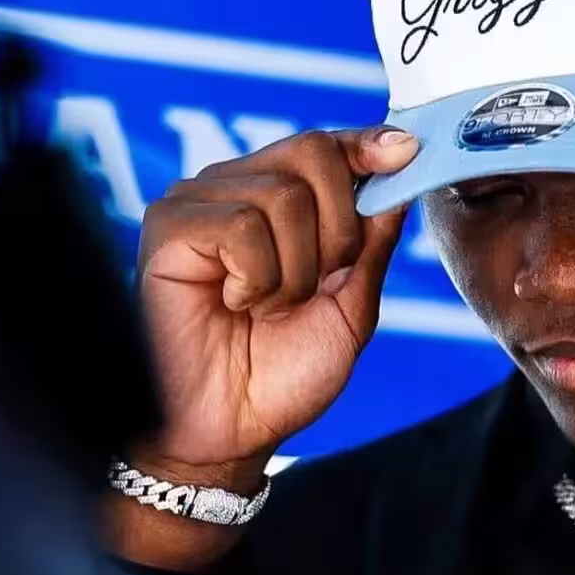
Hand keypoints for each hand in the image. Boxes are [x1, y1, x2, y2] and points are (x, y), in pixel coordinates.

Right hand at [135, 126, 417, 475]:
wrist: (232, 429)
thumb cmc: (282, 374)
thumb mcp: (350, 305)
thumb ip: (373, 242)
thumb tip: (400, 170)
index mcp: (276, 203)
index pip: (325, 147)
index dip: (365, 144)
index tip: (405, 152)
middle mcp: (234, 191)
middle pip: (312, 154)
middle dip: (337, 230)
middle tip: (313, 288)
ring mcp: (197, 203)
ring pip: (283, 197)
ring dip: (294, 271)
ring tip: (265, 308)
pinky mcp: (169, 227)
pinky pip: (242, 226)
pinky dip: (256, 278)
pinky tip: (233, 304)